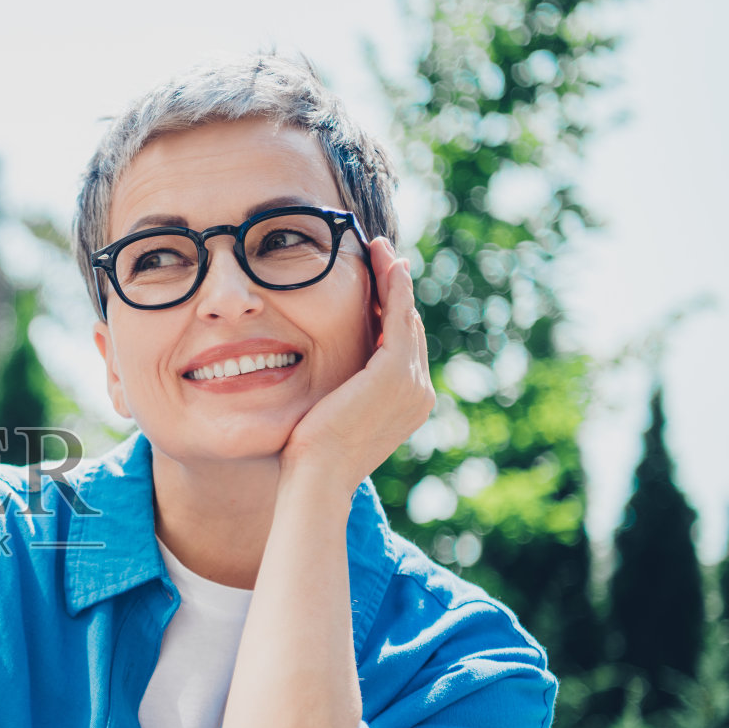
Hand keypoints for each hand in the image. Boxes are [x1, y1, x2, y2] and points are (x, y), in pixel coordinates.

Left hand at [280, 238, 434, 493]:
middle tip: (382, 255)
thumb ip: (342, 391)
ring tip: (381, 250)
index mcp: (406, 404)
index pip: (399, 347)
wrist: (316, 477)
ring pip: (405, 318)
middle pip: (407, 328)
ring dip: (395, 280)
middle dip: (394, 290)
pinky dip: (394, 288)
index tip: (376, 284)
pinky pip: (398, 318)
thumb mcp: (332, 415)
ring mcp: (411, 383)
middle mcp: (418, 393)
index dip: (388, 312)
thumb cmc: (310, 456)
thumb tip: (326, 375)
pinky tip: (386, 264)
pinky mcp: (395, 372)